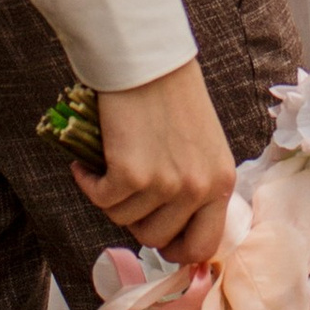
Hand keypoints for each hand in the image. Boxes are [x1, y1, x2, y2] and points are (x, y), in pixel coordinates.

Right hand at [75, 57, 235, 263]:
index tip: (158, 238)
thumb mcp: (202, 147)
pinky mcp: (131, 174)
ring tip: (111, 167)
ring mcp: (166, 184)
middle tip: (128, 191)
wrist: (147, 59)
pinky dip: (88, 183)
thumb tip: (172, 230)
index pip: (204, 245)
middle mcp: (199, 188)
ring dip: (112, 198)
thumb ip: (195, 186)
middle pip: (158, 239)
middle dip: (137, 220)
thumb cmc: (172, 96)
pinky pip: (102, 200)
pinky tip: (87, 164)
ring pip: (125, 221)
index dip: (176, 249)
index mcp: (222, 182)